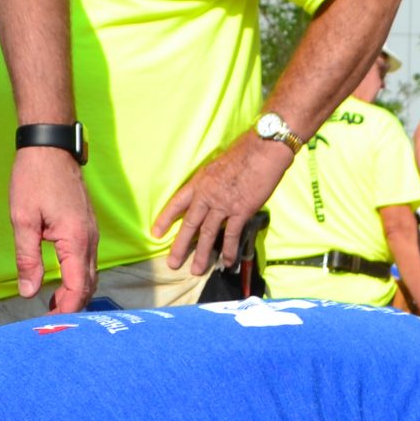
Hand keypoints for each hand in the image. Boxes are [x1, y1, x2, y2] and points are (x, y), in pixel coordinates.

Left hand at [10, 146, 96, 311]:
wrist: (50, 146)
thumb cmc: (34, 179)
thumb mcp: (23, 220)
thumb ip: (27, 259)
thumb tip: (28, 292)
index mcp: (76, 241)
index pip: (77, 288)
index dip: (66, 310)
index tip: (50, 323)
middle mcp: (90, 240)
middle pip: (88, 285)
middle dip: (72, 306)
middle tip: (50, 320)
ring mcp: (92, 233)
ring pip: (90, 274)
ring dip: (74, 293)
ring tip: (52, 305)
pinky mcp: (87, 227)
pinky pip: (87, 261)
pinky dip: (77, 277)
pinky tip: (59, 281)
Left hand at [154, 133, 292, 275]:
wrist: (263, 149)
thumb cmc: (244, 151)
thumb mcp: (217, 164)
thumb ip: (211, 181)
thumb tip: (211, 192)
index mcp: (199, 182)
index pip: (177, 203)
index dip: (166, 219)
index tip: (156, 233)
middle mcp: (207, 195)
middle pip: (190, 224)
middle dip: (180, 246)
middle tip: (173, 263)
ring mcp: (224, 205)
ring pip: (208, 234)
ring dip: (202, 254)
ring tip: (197, 270)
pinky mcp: (241, 211)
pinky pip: (232, 235)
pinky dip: (228, 250)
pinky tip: (226, 262)